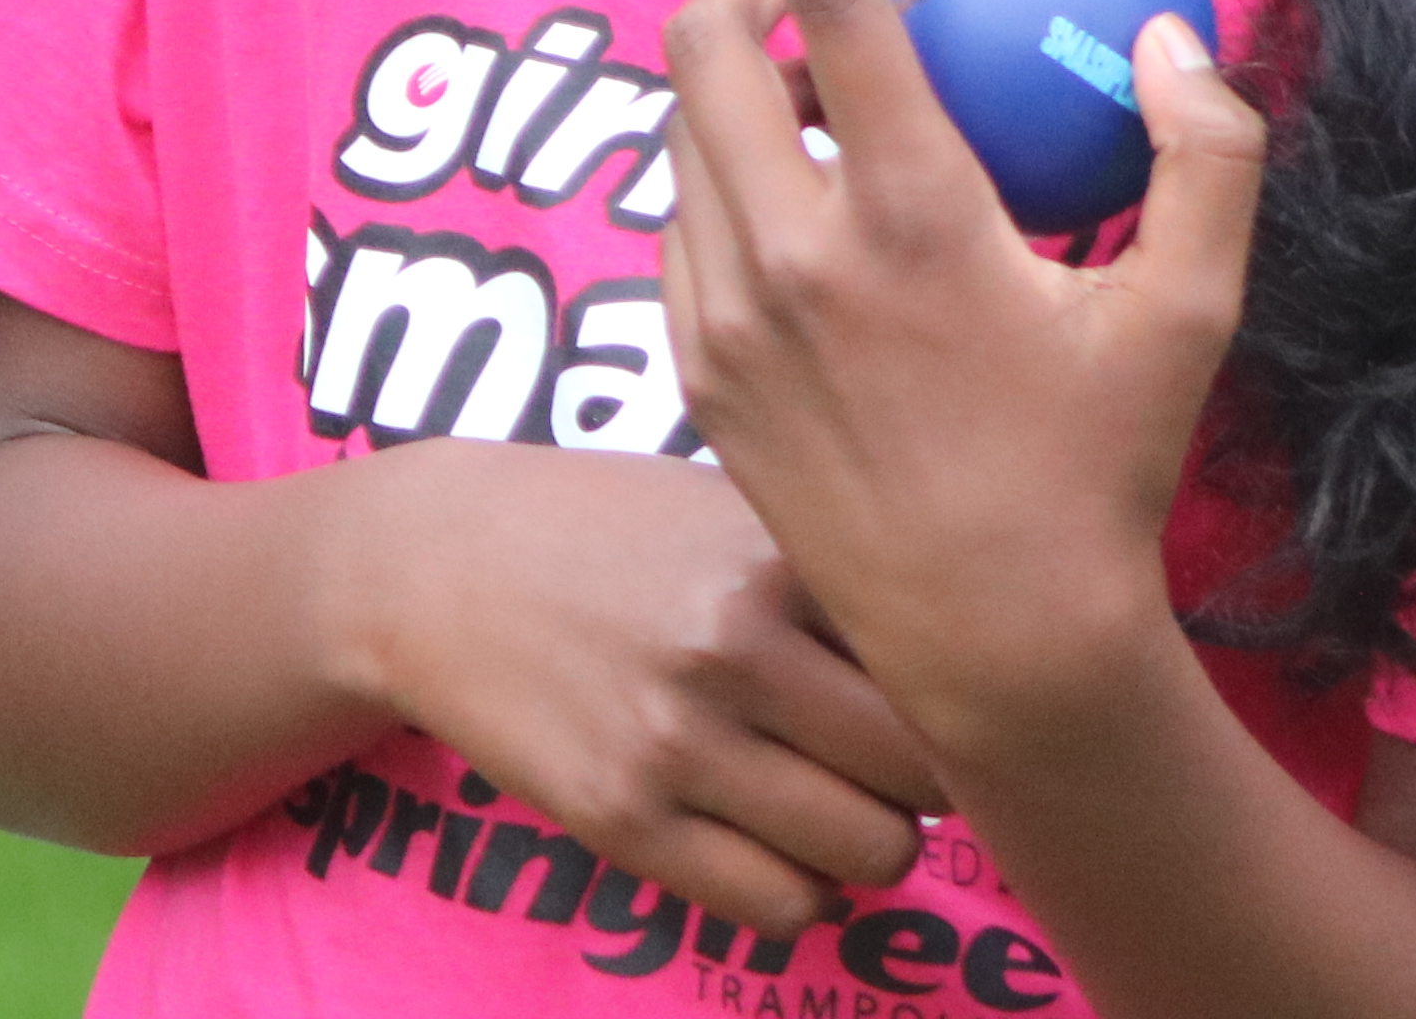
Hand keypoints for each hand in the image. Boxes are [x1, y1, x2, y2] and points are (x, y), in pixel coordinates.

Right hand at [312, 440, 948, 933]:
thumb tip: (981, 648)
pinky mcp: (623, 821)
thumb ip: (837, 573)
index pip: (944, 667)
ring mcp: (675, 744)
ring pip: (871, 854)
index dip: (961, 690)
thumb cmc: (606, 529)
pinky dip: (799, 888)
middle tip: (882, 757)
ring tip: (826, 798)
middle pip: (927, 775)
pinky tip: (770, 838)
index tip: (939, 692)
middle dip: (924, 778)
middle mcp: (732, 652)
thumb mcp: (727, 509)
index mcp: (774, 560)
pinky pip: (782, 906)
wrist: (435, 565)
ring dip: (869, 839)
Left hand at [657, 0, 1266, 762]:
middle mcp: (789, 253)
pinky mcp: (691, 370)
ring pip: (682, 126)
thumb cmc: (1102, 479)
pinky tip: (805, 208)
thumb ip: (1204, 159)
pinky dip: (723, 174)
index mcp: (905, 215)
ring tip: (831, 97)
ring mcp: (723, 316)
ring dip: (738, 75)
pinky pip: (680, 220)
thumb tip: (1170, 37)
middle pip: (704, 32)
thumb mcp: (1188, 315)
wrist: (994, 654)